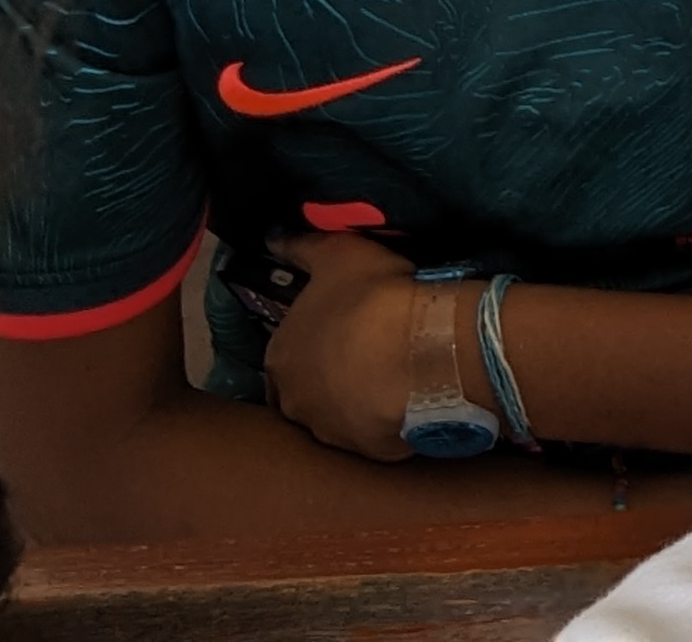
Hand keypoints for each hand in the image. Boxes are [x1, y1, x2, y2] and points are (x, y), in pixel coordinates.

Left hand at [260, 230, 432, 459]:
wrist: (420, 351)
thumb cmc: (371, 298)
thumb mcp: (337, 254)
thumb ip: (301, 246)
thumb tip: (271, 237)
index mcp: (280, 357)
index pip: (284, 358)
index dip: (312, 346)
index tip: (339, 336)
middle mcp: (294, 402)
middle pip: (306, 395)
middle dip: (328, 383)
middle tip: (364, 361)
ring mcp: (331, 433)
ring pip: (339, 420)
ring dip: (357, 405)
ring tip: (392, 381)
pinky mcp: (368, 452)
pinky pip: (377, 436)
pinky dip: (388, 422)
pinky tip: (411, 400)